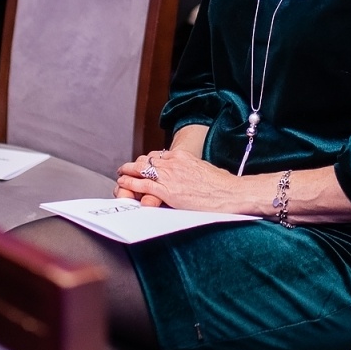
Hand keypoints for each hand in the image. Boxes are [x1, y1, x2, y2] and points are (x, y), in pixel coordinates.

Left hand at [115, 148, 249, 213]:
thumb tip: (192, 175)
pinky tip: (123, 182)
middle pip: (147, 160)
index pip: (159, 156)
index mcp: (183, 156)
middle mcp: (173, 163)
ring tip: (121, 174)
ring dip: (128, 172)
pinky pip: (143, 185)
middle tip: (126, 168)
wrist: (229, 193)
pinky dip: (130, 183)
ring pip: (141, 170)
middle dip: (135, 165)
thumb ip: (193, 170)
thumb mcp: (205, 169)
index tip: (144, 163)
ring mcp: (169, 176)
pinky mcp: (167, 191)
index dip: (149, 161)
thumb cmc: (223, 185)